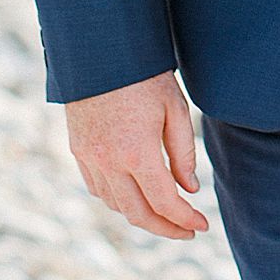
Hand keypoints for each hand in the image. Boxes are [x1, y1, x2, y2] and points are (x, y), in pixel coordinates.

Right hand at [66, 69, 210, 240]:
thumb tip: (190, 190)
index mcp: (137, 152)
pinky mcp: (77, 150)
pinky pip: (97, 188)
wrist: (101, 50)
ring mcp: (89, 158)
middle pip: (138, 214)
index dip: (185, 219)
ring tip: (164, 212)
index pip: (164, 202)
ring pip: (115, 205)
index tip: (202, 226)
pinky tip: (134, 194)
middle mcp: (109, 162)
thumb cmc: (146, 75)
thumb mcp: (175, 109)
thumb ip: (183, 153)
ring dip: (140, 214)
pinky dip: (117, 199)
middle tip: (186, 229)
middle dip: (165, 228)